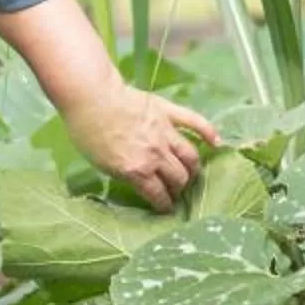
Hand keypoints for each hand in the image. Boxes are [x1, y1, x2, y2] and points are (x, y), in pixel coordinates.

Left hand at [65, 80, 218, 212]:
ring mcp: (166, 132)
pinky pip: (195, 122)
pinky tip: (216, 143)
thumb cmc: (88, 131)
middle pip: (178, 178)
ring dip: (193, 168)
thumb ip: (125, 174)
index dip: (165, 205)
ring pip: (190, 156)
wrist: (91, 96)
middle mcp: (157, 155)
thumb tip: (140, 181)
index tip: (167, 209)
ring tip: (191, 173)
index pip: (159, 195)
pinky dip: (208, 132)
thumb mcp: (102, 164)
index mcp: (138, 170)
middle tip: (178, 191)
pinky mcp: (169, 112)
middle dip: (179, 189)